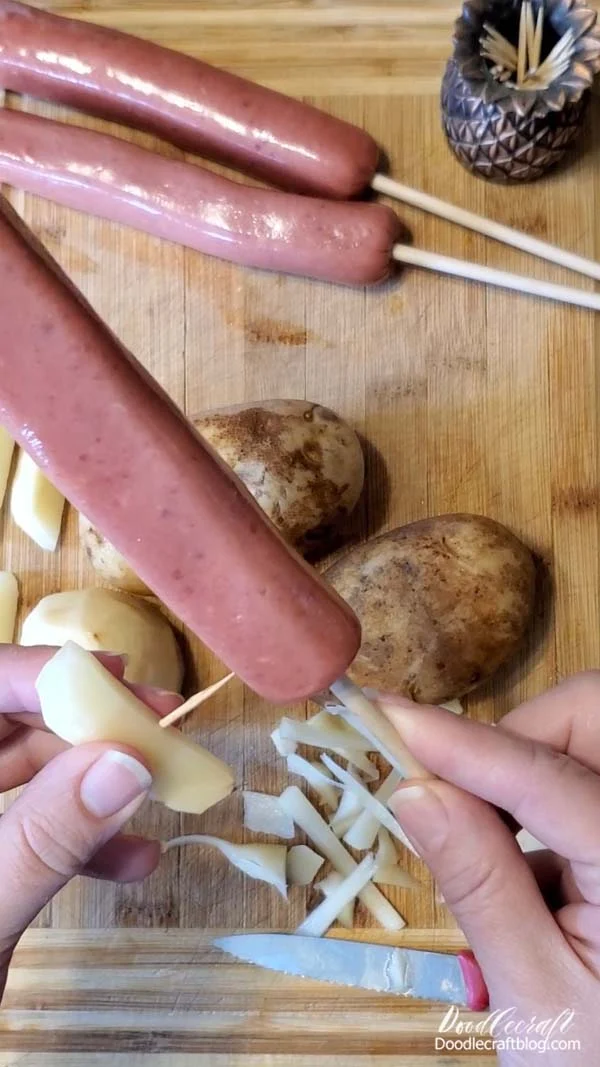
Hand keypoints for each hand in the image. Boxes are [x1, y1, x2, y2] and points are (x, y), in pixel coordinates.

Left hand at [0, 645, 179, 1000]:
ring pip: (21, 771)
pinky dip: (81, 836)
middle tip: (156, 724)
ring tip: (159, 789)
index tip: (115, 677)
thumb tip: (127, 761)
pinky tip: (133, 862)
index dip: (34, 673)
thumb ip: (45, 838)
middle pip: (3, 723)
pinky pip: (29, 825)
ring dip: (93, 780)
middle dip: (82, 722)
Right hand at [379, 676, 599, 1064]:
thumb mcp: (536, 991)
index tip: (388, 718)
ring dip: (523, 769)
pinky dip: (540, 797)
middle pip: (587, 719)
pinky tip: (526, 871)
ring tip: (487, 850)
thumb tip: (413, 790)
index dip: (464, 745)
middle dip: (515, 735)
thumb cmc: (596, 1059)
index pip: (548, 779)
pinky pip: (583, 777)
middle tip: (452, 786)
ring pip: (582, 739)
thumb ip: (480, 884)